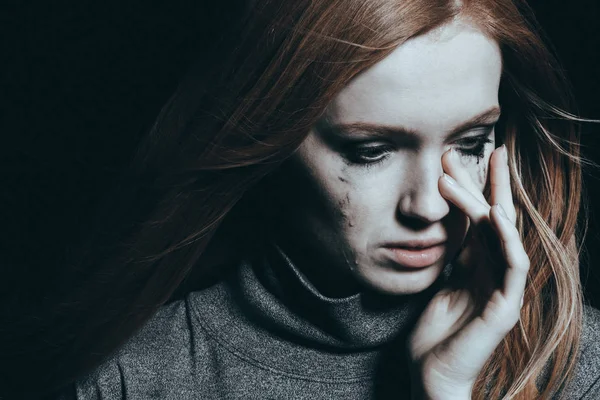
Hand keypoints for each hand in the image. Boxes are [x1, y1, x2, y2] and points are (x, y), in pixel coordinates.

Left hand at [406, 145, 529, 399]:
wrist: (430, 374)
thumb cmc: (432, 334)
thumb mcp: (438, 282)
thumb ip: (450, 255)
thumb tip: (445, 221)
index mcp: (478, 267)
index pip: (478, 220)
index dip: (471, 188)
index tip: (454, 159)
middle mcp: (494, 273)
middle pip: (496, 219)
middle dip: (490, 183)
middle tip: (482, 147)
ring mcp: (503, 289)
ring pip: (503, 237)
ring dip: (487, 202)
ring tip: (471, 170)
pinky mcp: (505, 308)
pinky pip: (513, 268)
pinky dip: (507, 241)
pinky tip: (497, 217)